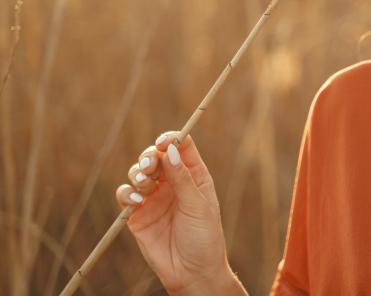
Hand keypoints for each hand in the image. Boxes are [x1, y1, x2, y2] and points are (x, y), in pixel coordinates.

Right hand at [115, 131, 240, 293]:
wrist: (192, 273)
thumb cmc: (204, 238)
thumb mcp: (198, 206)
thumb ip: (182, 179)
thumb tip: (170, 152)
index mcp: (193, 176)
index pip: (181, 147)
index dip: (171, 139)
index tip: (163, 142)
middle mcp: (172, 183)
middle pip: (156, 156)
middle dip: (150, 156)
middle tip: (150, 166)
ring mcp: (154, 197)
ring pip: (138, 172)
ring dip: (138, 173)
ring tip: (145, 184)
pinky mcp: (137, 214)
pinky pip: (126, 195)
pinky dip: (127, 193)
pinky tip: (137, 202)